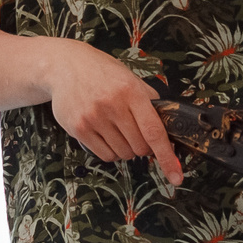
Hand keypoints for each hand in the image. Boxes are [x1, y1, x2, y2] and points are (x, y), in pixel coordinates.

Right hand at [41, 40, 182, 186]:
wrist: (66, 66)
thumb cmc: (103, 73)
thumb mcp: (130, 78)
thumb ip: (149, 101)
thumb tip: (167, 130)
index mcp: (131, 92)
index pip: (154, 131)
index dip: (167, 156)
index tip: (176, 176)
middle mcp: (112, 105)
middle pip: (139, 147)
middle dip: (143, 147)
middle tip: (136, 133)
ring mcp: (93, 118)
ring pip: (122, 154)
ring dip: (126, 149)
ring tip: (116, 129)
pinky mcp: (78, 128)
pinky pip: (105, 156)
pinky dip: (111, 151)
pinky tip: (105, 134)